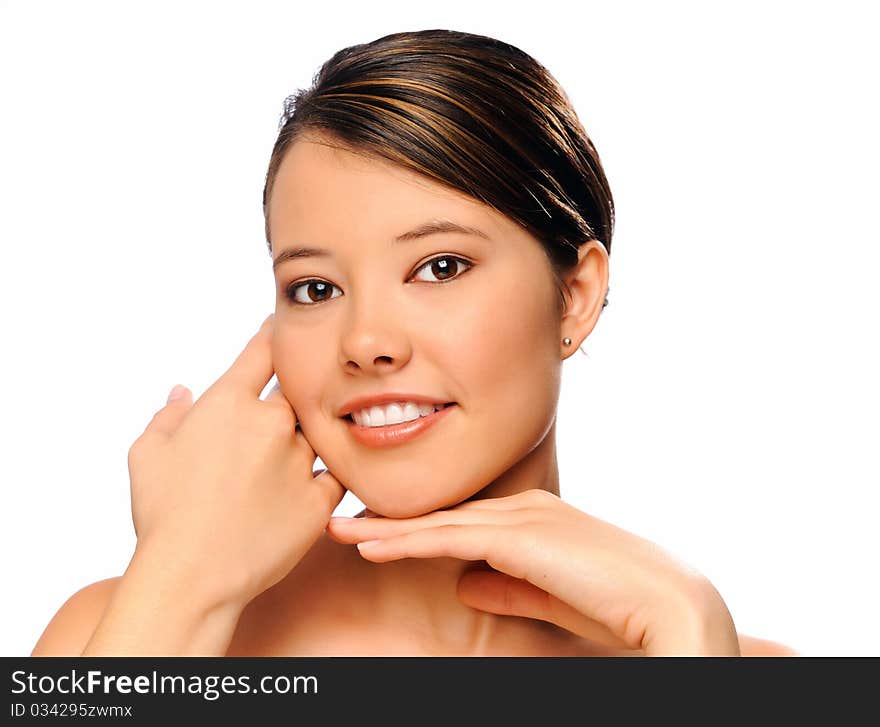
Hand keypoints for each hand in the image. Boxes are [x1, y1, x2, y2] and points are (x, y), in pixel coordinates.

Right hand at [127, 313, 345, 607]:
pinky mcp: (320, 498)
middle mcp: (272, 422)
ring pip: (315, 435)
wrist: (191, 577)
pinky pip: (334, 476)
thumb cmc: (162, 514)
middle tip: (274, 426)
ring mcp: (300, 459)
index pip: (262, 350)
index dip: (274, 335)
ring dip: (304, 444)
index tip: (281, 329)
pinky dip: (325, 478)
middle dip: (288, 403)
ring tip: (283, 470)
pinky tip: (310, 489)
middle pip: (295, 394)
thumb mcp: (147, 455)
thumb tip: (182, 392)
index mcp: (229, 403)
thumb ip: (168, 415)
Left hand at [327, 489, 739, 654]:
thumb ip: (506, 586)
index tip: (379, 533)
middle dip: (391, 521)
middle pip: (443, 516)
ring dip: (386, 529)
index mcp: (534, 518)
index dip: (419, 529)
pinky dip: (408, 542)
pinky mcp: (519, 538)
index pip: (463, 522)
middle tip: (344, 521)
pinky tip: (372, 545)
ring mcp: (522, 518)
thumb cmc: (617, 602)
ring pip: (438, 523)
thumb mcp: (548, 596)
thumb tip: (465, 585)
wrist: (668, 602)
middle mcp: (524, 509)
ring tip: (341, 530)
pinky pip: (450, 538)